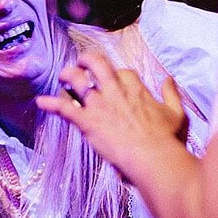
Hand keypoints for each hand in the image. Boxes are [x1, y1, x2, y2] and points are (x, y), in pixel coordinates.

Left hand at [36, 53, 189, 182]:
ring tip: (62, 76)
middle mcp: (115, 91)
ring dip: (67, 75)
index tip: (113, 81)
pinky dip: (50, 104)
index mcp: (135, 88)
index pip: (121, 72)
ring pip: (77, 80)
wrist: (152, 157)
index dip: (115, 75)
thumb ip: (171, 93)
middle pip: (97, 64)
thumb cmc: (166, 139)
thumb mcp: (176, 113)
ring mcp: (99, 105)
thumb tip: (168, 80)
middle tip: (82, 64)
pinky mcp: (88, 121)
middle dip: (87, 60)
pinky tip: (40, 101)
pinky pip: (64, 108)